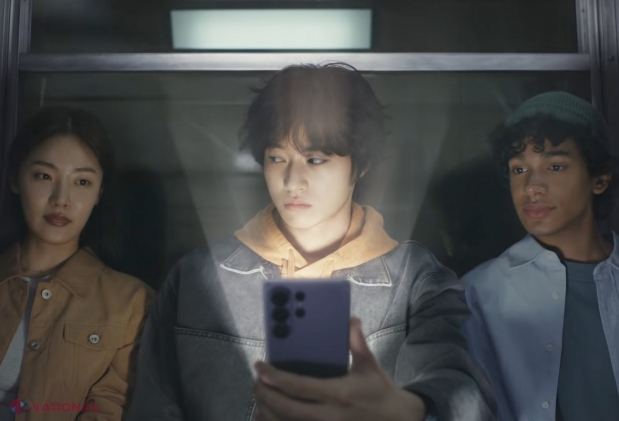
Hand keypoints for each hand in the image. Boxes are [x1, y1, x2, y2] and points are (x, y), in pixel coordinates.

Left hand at [253, 318, 426, 420]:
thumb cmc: (380, 391)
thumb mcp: (370, 365)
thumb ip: (357, 343)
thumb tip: (351, 319)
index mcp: (338, 393)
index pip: (298, 386)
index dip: (274, 376)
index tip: (259, 367)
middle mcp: (328, 416)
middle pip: (286, 408)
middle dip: (265, 395)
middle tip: (256, 383)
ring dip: (268, 412)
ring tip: (260, 399)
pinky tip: (269, 417)